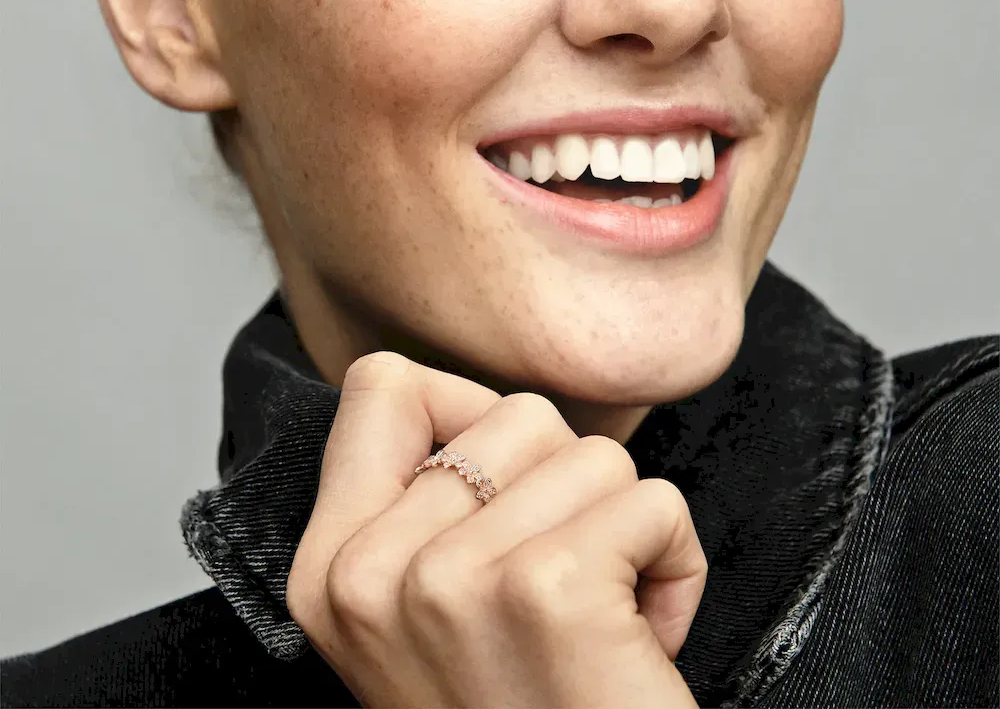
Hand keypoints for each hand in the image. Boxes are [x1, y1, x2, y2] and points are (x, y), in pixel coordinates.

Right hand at [287, 351, 706, 707]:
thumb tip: (476, 409)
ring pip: (591, 453)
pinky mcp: (547, 591)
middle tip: (558, 587)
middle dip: (565, 489)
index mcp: (331, 567)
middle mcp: (372, 571)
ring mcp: (452, 580)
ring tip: (600, 618)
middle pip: (516, 413)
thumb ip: (427, 504)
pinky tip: (642, 636)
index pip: (380, 386)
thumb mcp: (424, 614)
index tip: (500, 490)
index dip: (464, 412)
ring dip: (623, 529)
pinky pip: (651, 500)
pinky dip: (674, 563)